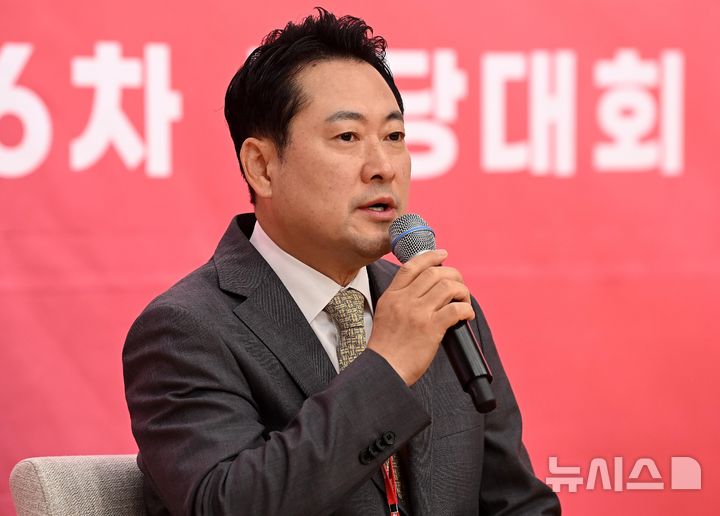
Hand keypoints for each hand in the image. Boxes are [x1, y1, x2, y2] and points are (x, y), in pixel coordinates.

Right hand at [367, 250, 474, 385]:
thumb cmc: (386, 348)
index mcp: (391, 296)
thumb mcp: (385, 315)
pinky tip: (467, 315)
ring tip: (464, 300)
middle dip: (453, 274)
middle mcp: (404, 300)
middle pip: (434, 273)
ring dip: (462, 291)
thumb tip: (425, 291)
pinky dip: (467, 309)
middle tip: (459, 285)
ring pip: (448, 287)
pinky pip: (456, 309)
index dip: (430, 256)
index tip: (443, 254)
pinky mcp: (431, 328)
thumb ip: (400, 300)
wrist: (383, 370)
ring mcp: (417, 313)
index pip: (411, 266)